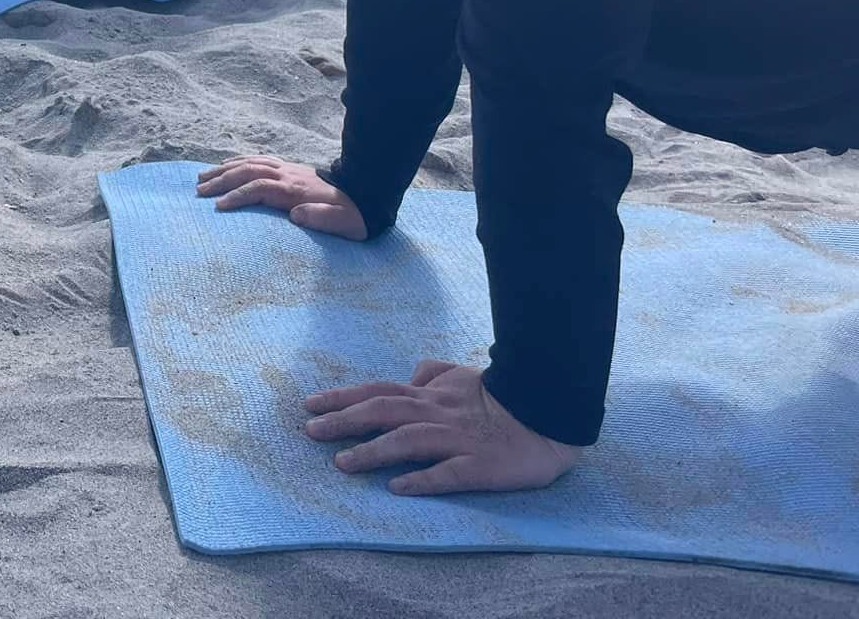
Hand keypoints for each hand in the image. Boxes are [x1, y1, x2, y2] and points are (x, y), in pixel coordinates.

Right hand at [195, 156, 367, 237]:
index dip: (238, 196)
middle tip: (198, 191)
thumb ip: (321, 218)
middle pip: (248, 171)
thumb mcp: (344, 223)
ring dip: (225, 169)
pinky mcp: (289, 169)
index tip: (218, 207)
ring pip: (250, 163)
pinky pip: (258, 160)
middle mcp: (288, 175)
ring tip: (202, 178)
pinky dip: (239, 162)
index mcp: (296, 190)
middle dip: (221, 180)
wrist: (367, 193)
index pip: (259, 188)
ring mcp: (288, 169)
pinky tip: (228, 166)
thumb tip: (295, 214)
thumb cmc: (354, 215)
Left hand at [303, 360, 584, 494]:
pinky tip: (398, 488)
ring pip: (408, 440)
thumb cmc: (502, 397)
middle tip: (309, 432)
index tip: (310, 405)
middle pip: (382, 412)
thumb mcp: (463, 374)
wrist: (549, 414)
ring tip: (343, 464)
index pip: (377, 391)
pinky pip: (448, 473)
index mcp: (430, 395)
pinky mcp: (480, 465)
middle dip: (343, 421)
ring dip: (373, 451)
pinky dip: (422, 479)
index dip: (343, 397)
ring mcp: (457, 439)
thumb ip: (433, 371)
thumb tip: (408, 374)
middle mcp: (436, 413)